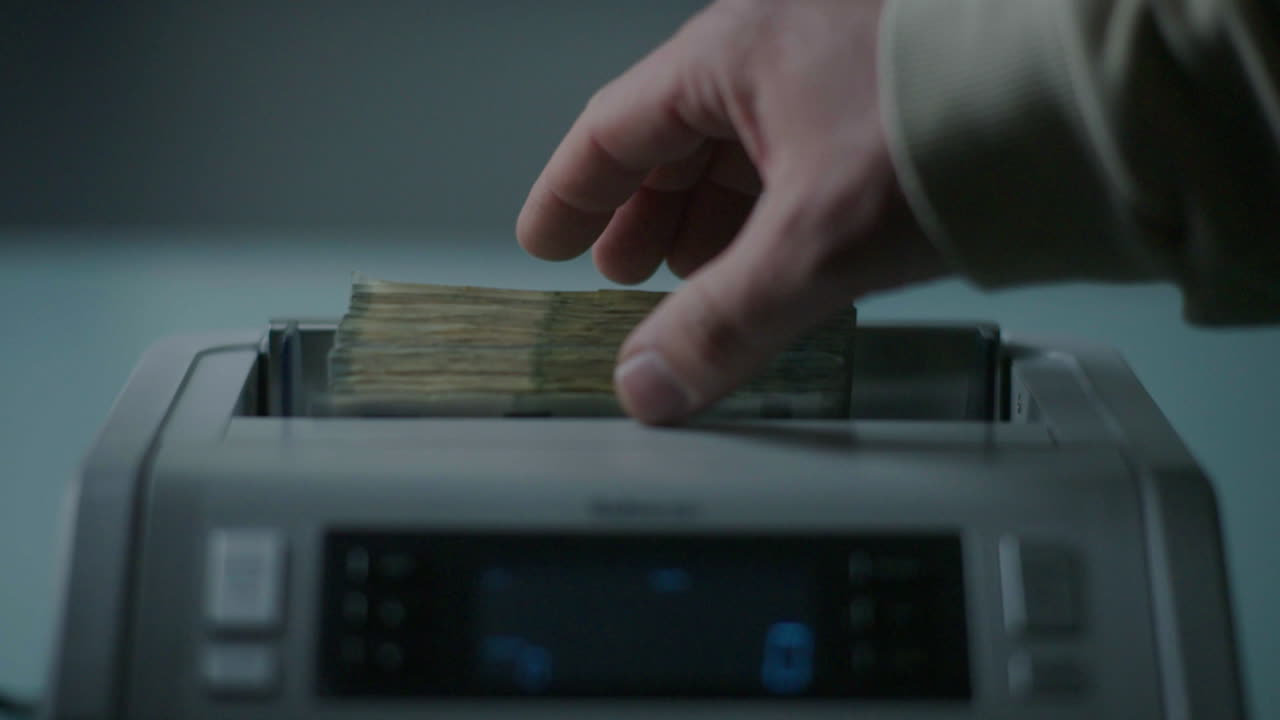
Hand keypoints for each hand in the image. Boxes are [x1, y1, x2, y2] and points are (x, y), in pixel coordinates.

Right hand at [517, 0, 948, 423]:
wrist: (1082, 94)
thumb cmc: (942, 126)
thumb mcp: (812, 241)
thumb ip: (722, 321)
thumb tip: (648, 386)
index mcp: (731, 54)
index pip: (614, 128)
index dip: (572, 193)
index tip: (546, 241)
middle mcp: (776, 49)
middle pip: (677, 142)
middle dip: (647, 218)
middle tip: (625, 280)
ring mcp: (833, 72)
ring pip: (744, 154)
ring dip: (715, 223)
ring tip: (704, 282)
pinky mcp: (884, 106)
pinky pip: (799, 162)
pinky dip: (776, 217)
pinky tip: (781, 261)